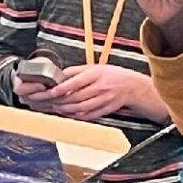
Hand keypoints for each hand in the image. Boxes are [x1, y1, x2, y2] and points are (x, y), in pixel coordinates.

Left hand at [41, 63, 158, 120]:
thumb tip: (59, 74)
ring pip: (82, 108)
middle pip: (77, 97)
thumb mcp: (95, 67)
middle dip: (62, 101)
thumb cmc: (112, 75)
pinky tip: (70, 113)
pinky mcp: (106, 110)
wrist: (131, 86)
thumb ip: (76, 71)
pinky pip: (89, 115)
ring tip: (58, 107)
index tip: (53, 91)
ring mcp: (104, 100)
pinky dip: (77, 116)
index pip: (77, 82)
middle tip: (52, 101)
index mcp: (97, 75)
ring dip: (67, 109)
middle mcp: (101, 88)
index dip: (63, 88)